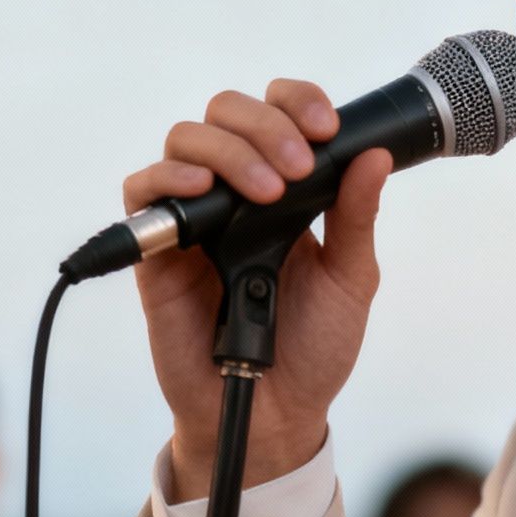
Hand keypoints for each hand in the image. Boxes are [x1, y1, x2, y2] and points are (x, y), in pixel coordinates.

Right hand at [122, 80, 391, 500]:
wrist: (275, 414)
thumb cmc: (314, 349)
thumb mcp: (350, 280)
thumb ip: (357, 218)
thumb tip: (374, 156)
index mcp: (286, 189)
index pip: (279, 114)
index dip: (297, 102)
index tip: (327, 127)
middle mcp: (235, 191)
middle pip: (226, 112)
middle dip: (265, 125)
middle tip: (298, 167)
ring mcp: (194, 217)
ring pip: (185, 139)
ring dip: (227, 150)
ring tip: (265, 189)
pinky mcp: (157, 251)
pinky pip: (141, 192)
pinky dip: (169, 180)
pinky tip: (204, 192)